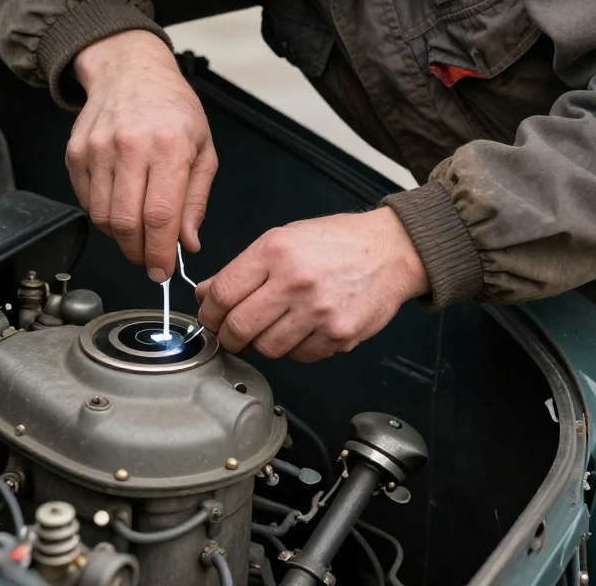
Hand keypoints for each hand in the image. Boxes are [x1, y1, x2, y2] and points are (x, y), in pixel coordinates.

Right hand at [67, 30, 217, 280]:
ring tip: (138, 234)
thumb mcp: (203, 148)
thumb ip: (196, 200)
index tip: (163, 271)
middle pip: (127, 223)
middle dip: (139, 253)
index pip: (161, 215)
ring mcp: (98, 149)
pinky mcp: (76, 153)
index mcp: (169, 146)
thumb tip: (187, 243)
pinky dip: (104, 216)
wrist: (130, 70)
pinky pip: (86, 201)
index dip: (160, 252)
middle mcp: (130, 146)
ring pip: (103, 217)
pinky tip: (120, 207)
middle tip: (149, 261)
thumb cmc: (173, 108)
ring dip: (121, 238)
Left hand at [195, 208, 429, 361]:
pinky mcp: (338, 335)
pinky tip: (302, 329)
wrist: (390, 250)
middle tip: (232, 334)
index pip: (222, 294)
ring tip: (273, 327)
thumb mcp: (282, 239)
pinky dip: (295, 349)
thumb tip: (206, 293)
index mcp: (275, 251)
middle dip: (228, 337)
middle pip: (239, 328)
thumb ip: (242, 268)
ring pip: (267, 348)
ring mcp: (318, 311)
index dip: (209, 313)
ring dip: (262, 344)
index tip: (211, 318)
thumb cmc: (336, 242)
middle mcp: (295, 281)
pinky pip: (300, 357)